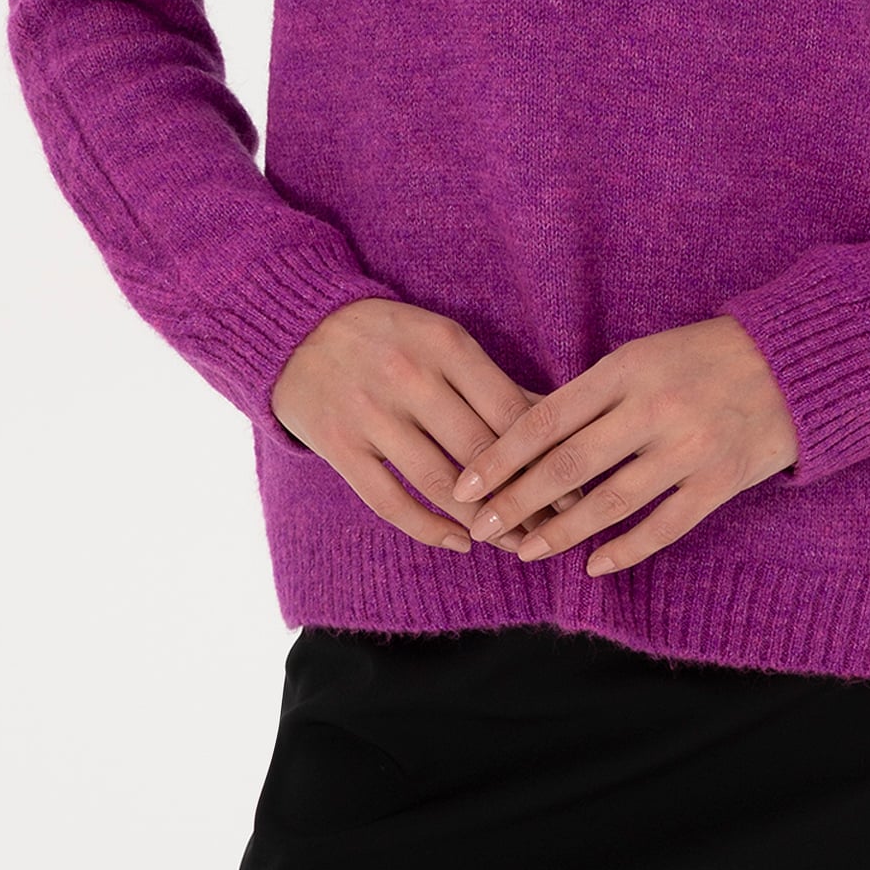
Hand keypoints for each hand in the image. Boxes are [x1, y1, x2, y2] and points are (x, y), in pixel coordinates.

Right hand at [270, 299, 560, 554]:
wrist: (295, 326)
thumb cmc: (387, 335)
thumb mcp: (441, 338)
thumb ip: (491, 381)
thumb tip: (554, 423)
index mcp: (445, 345)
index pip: (508, 412)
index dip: (545, 457)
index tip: (573, 488)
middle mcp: (410, 379)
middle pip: (481, 452)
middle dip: (523, 497)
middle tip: (554, 527)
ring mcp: (371, 414)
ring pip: (440, 483)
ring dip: (482, 522)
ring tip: (514, 543)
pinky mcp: (339, 446)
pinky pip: (390, 500)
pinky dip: (428, 528)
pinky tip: (459, 542)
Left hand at [448, 315, 798, 577]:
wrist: (793, 363)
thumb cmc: (702, 357)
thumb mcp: (641, 357)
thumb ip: (591, 395)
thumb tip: (524, 437)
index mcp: (625, 370)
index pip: (547, 418)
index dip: (501, 456)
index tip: (465, 483)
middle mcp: (653, 409)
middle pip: (569, 465)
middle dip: (517, 501)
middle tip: (481, 527)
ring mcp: (689, 448)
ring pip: (611, 502)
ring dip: (562, 532)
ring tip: (526, 551)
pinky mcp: (719, 482)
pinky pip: (663, 526)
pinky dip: (625, 550)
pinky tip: (594, 565)